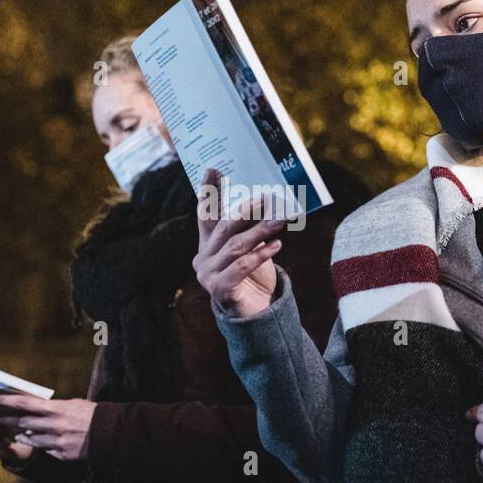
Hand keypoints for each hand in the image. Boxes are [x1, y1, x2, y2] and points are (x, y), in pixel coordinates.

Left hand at [0, 395, 95, 461]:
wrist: (114, 435)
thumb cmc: (95, 416)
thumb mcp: (75, 405)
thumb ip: (56, 408)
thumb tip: (41, 409)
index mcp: (57, 409)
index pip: (24, 403)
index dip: (5, 401)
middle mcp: (54, 425)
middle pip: (22, 422)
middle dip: (5, 419)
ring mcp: (57, 442)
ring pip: (31, 439)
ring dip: (21, 434)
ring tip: (13, 431)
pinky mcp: (62, 454)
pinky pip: (46, 449)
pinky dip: (41, 444)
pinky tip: (39, 441)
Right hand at [193, 168, 285, 317]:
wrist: (255, 313)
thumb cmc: (254, 276)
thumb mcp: (252, 247)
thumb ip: (252, 228)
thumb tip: (269, 202)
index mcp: (207, 244)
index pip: (206, 214)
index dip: (209, 191)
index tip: (212, 168)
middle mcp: (202, 257)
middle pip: (224, 228)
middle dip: (247, 211)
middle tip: (267, 197)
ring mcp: (208, 274)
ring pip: (236, 246)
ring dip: (260, 232)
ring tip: (280, 221)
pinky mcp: (219, 289)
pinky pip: (241, 266)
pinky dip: (260, 254)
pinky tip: (276, 245)